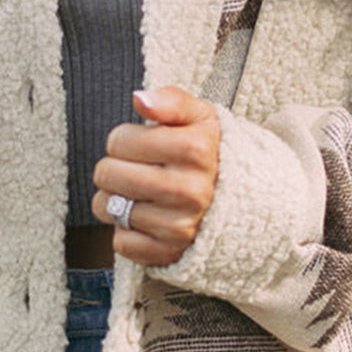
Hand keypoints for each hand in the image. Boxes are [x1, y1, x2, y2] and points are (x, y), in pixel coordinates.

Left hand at [91, 86, 220, 266]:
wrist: (244, 201)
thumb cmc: (209, 153)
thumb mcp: (199, 117)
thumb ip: (170, 100)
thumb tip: (140, 99)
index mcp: (194, 149)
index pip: (118, 140)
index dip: (125, 140)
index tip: (144, 146)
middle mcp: (188, 190)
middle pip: (106, 174)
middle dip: (116, 168)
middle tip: (139, 170)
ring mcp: (179, 225)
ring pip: (106, 207)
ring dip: (117, 200)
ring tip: (142, 194)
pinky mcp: (168, 253)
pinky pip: (119, 242)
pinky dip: (127, 232)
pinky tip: (148, 219)